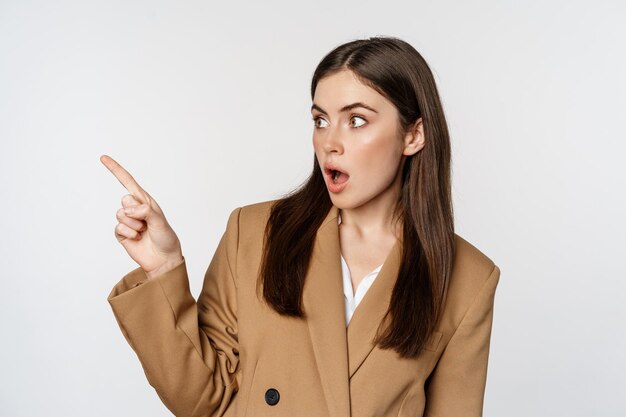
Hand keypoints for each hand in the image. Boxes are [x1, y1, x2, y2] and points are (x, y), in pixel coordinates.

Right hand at [100, 154, 183, 278]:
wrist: (163, 259)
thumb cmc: (166, 238)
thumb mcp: (160, 221)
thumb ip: (145, 211)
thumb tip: (128, 209)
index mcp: (145, 201)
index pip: (127, 182)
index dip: (115, 170)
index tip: (103, 158)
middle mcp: (135, 209)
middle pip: (124, 200)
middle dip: (136, 212)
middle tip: (147, 223)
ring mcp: (127, 221)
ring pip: (120, 214)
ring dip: (134, 224)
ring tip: (144, 231)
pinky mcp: (122, 233)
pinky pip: (118, 228)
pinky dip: (129, 234)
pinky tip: (137, 238)